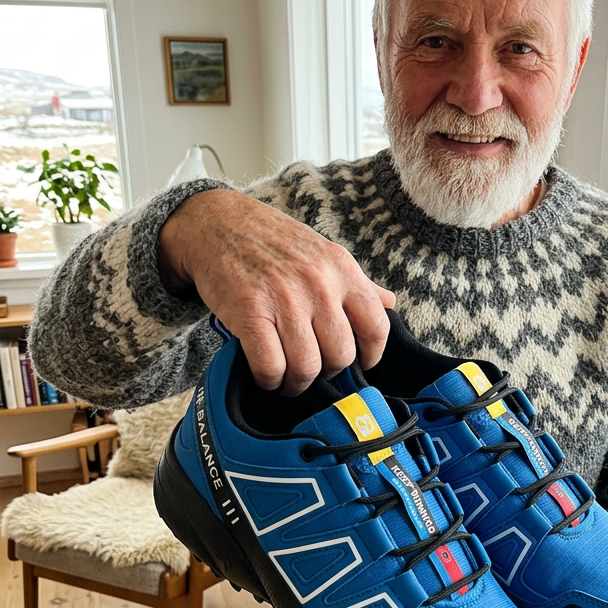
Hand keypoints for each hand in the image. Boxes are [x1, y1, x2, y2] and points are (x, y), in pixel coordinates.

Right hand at [158, 188, 394, 394]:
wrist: (218, 224)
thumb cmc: (273, 242)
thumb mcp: (323, 253)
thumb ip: (357, 283)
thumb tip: (389, 303)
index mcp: (342, 270)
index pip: (377, 326)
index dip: (372, 356)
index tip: (359, 366)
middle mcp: (318, 284)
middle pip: (341, 355)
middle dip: (327, 373)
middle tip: (313, 371)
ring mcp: (284, 299)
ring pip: (307, 367)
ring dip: (297, 384)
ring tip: (289, 380)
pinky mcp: (249, 312)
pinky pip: (270, 366)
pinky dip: (270, 380)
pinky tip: (267, 376)